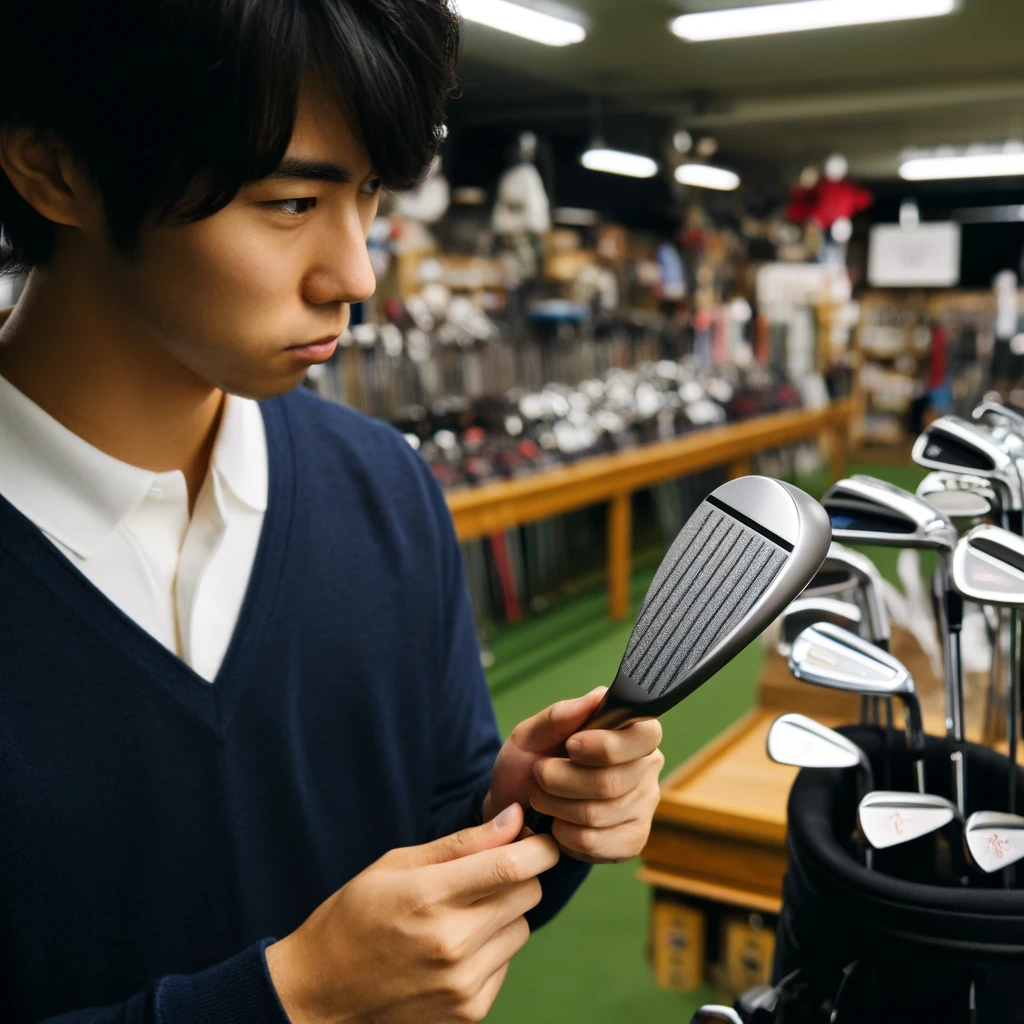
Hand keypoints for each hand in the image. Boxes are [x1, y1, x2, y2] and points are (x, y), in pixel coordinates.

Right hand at [265, 803, 557, 1023]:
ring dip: (505, 914)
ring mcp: (462, 984)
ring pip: (522, 929)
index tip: (542, 836)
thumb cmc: (355, 916)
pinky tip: (454, 948)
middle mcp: (451, 943)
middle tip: (489, 871)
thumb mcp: (396, 865)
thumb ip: (462, 843)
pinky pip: (506, 964)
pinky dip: (492, 950)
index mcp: (428, 897)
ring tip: (461, 914)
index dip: (539, 846)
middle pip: (527, 894)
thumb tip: (515, 818)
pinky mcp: (469, 1012)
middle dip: (519, 874)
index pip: (511, 866)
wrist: (321, 995)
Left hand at [483, 686, 664, 864]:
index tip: (571, 746)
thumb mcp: (530, 735)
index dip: (605, 745)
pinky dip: (563, 833)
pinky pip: (594, 842)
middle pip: (612, 781)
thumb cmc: (527, 765)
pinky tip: (557, 824)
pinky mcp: (631, 841)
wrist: (513, 811)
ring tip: (541, 797)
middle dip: (561, 780)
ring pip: (599, 814)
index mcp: (630, 732)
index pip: (645, 734)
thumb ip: (561, 715)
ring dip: (556, 807)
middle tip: (539, 774)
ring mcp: (642, 807)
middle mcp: (646, 767)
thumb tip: (597, 697)